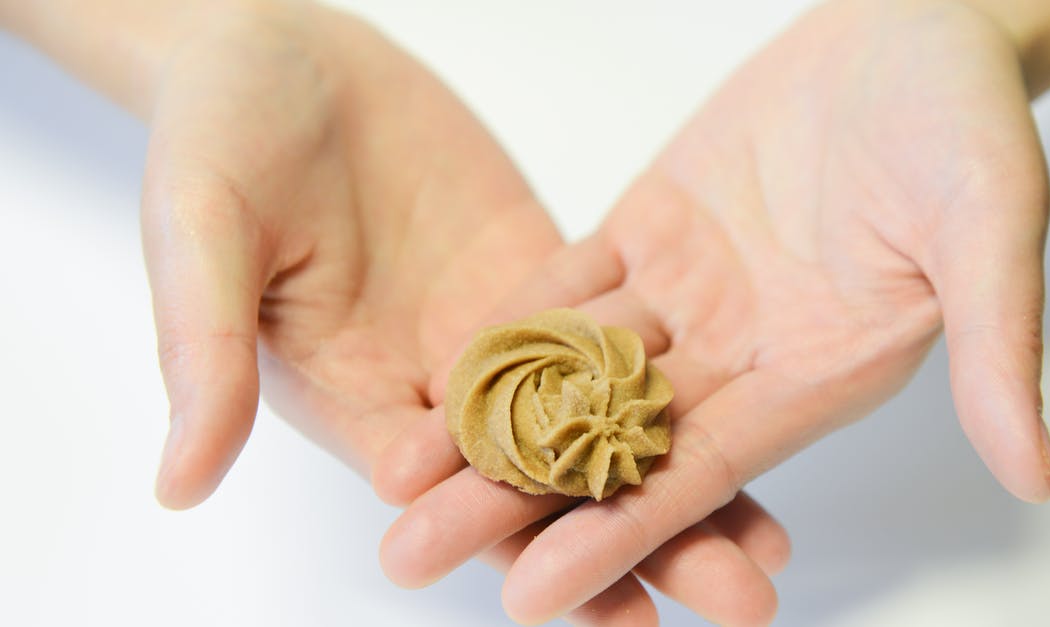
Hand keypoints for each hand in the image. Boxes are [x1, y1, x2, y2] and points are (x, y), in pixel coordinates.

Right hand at [136, 2, 787, 622]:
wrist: (276, 56)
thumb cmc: (214, 138)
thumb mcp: (201, 240)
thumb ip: (207, 353)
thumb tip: (177, 486)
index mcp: (355, 401)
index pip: (446, 503)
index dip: (519, 554)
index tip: (594, 609)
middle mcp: (436, 386)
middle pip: (547, 486)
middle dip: (636, 547)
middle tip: (730, 603)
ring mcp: (499, 332)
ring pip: (598, 423)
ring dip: (683, 482)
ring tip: (765, 546)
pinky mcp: (541, 272)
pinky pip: (616, 333)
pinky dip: (675, 379)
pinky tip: (751, 411)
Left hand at [376, 0, 1049, 621]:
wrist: (912, 30)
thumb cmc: (964, 122)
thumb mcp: (988, 225)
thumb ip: (998, 344)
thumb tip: (1040, 474)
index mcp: (813, 374)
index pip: (702, 475)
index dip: (618, 535)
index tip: (532, 596)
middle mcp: (739, 352)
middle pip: (611, 443)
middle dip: (515, 502)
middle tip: (416, 554)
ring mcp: (687, 293)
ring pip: (571, 372)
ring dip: (486, 421)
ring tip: (398, 475)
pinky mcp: (650, 228)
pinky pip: (568, 283)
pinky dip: (510, 324)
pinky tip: (442, 363)